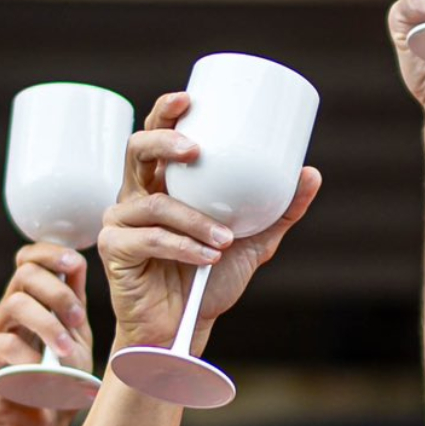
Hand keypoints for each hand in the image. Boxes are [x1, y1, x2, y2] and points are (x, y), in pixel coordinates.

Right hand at [0, 243, 94, 425]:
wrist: (42, 425)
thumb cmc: (62, 381)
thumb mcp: (77, 339)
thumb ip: (74, 305)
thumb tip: (77, 264)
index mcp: (34, 300)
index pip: (30, 259)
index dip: (50, 253)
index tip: (75, 263)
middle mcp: (9, 309)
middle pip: (25, 273)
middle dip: (58, 291)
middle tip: (76, 319)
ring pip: (16, 303)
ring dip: (49, 325)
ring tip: (66, 352)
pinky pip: (3, 344)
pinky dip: (30, 358)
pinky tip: (43, 374)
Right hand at [100, 92, 319, 353]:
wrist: (186, 327)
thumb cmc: (210, 279)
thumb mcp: (254, 242)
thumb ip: (279, 211)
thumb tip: (310, 172)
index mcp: (163, 184)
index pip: (157, 136)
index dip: (166, 112)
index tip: (189, 98)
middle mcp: (136, 196)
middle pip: (137, 151)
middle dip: (165, 142)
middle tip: (195, 149)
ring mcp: (120, 221)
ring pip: (156, 203)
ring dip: (195, 219)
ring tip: (226, 240)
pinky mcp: (114, 250)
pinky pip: (151, 240)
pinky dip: (184, 247)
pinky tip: (208, 257)